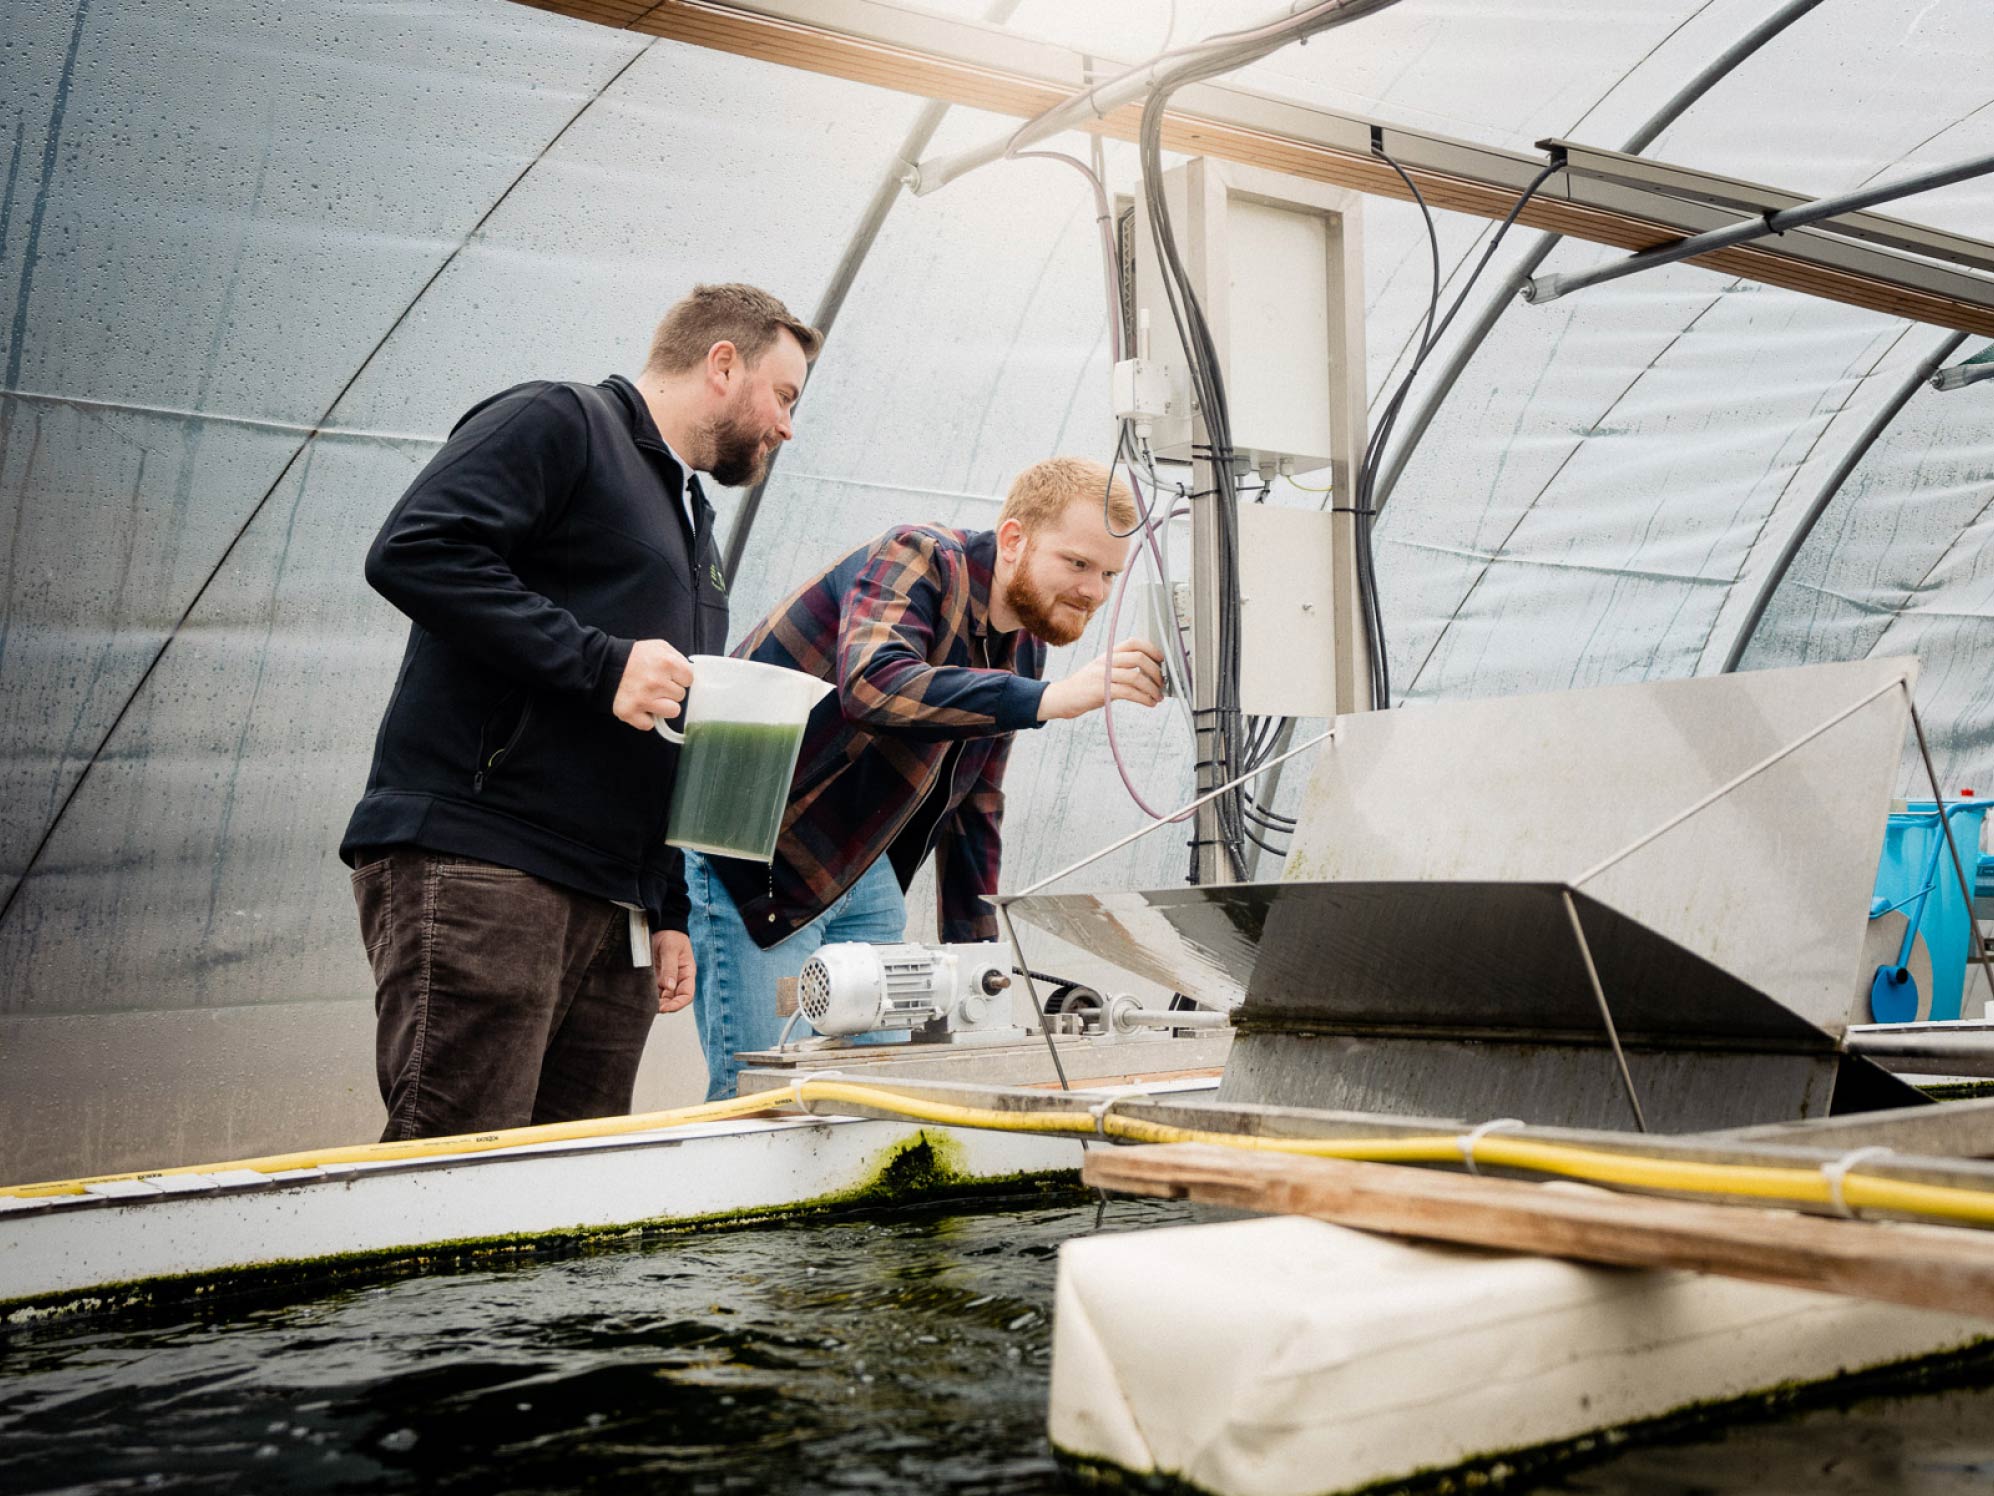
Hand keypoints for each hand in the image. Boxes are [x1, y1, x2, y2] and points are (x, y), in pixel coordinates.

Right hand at [613, 639, 694, 730]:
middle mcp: (656, 682)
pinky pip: (649, 724)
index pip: (689, 679)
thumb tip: (690, 673)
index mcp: (666, 663)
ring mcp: (644, 699)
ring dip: (663, 706)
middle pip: (680, 696)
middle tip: (655, 684)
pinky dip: (644, 718)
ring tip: (651, 697)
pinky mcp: (630, 712)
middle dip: (670, 691)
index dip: (679, 678)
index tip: (669, 676)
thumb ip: (677, 658)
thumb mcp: (659, 647)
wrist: (604, 664)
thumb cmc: (634, 656)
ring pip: (672, 712)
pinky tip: (639, 706)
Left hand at [652, 928, 695, 1012]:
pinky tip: (642, 998)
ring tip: (646, 1005)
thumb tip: (669, 987)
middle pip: (674, 999)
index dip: (678, 1004)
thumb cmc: (671, 936)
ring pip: (663, 997)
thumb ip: (670, 968)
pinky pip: (654, 990)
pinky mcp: (656, 977)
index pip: (687, 995)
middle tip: (652, 1009)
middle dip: (665, 1006)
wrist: (662, 926)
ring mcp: (667, 979)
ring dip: (656, 1003)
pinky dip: (649, 996)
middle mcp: (678, 979)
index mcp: (687, 973)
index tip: (665, 1008)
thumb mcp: (670, 950)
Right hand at [1037, 637, 1165, 720]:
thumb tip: (1147, 674)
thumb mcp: (1102, 671)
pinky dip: (1144, 699)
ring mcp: (1103, 675)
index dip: (1151, 649)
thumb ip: (1121, 669)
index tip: (1161, 660)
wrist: (1062, 698)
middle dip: (1156, 672)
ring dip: (1152, 688)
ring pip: (1136, 677)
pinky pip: (1129, 693)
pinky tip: (1149, 703)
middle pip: (1139, 658)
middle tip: (1162, 683)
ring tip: (1158, 697)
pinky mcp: (1101, 691)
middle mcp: (1106, 661)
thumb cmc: (1085, 686)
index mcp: (1107, 654)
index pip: (1133, 642)